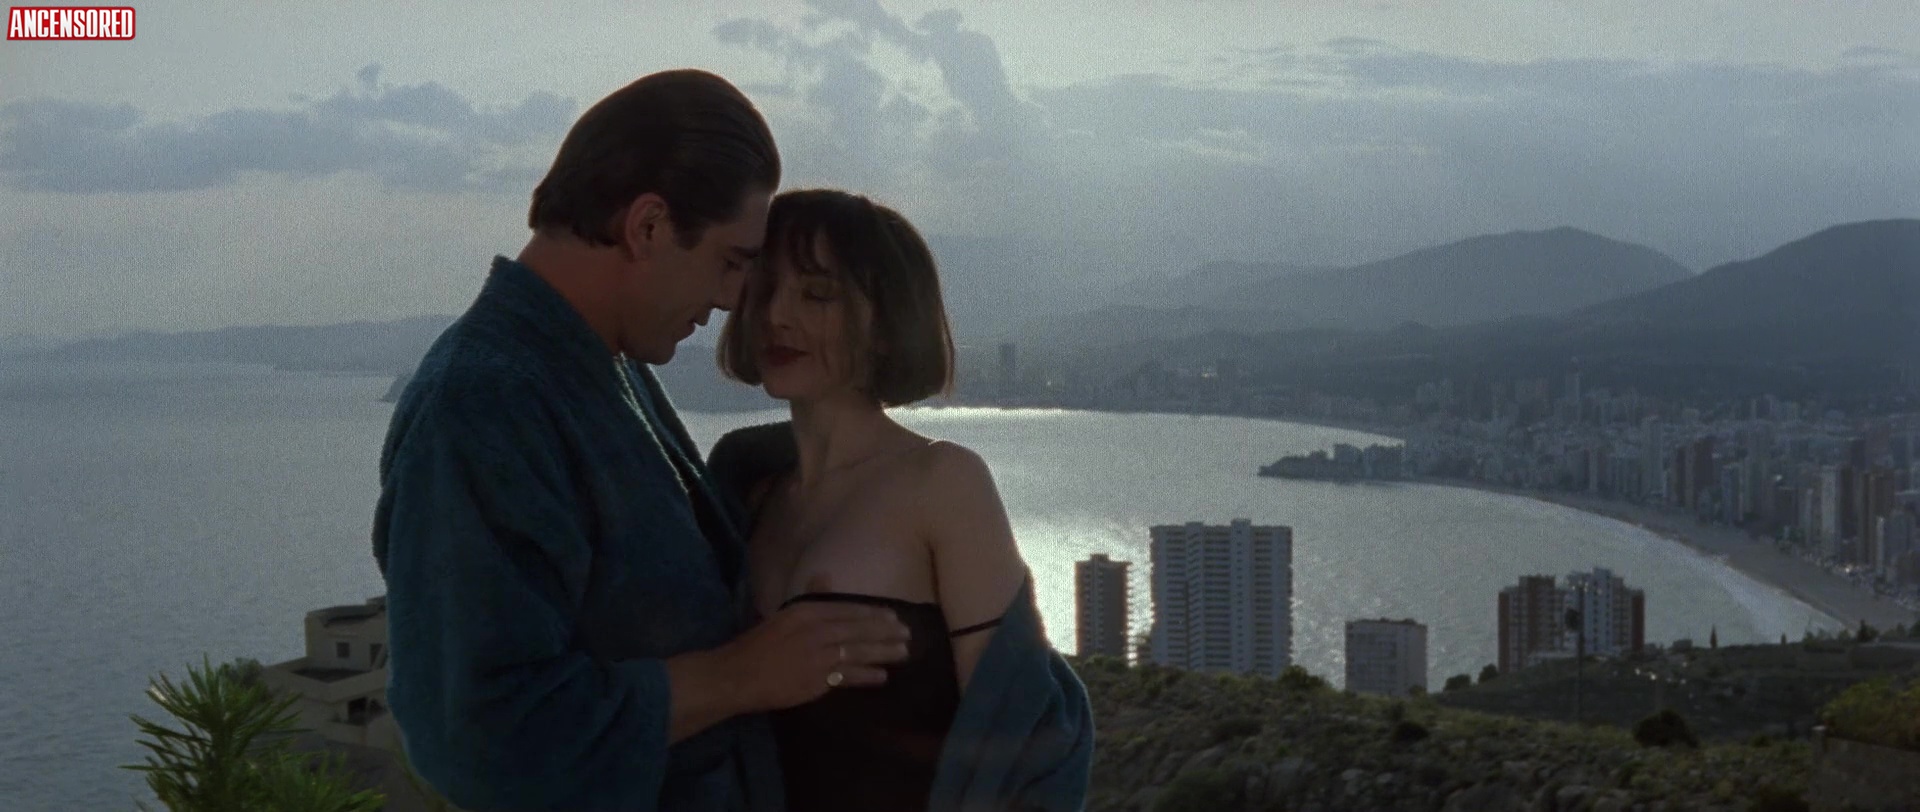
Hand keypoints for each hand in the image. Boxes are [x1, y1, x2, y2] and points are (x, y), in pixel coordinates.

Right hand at [723, 575, 912, 711]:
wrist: (738, 675)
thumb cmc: (757, 645)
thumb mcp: (783, 614)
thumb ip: (809, 597)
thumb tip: (825, 576)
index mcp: (807, 611)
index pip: (847, 610)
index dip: (872, 614)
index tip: (891, 616)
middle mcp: (816, 630)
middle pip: (859, 629)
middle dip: (885, 631)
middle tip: (907, 633)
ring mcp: (818, 656)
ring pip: (858, 651)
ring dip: (883, 652)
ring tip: (903, 652)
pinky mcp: (817, 680)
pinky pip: (848, 675)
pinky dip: (867, 675)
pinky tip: (882, 676)